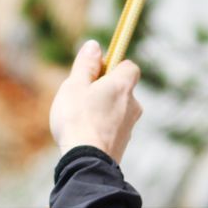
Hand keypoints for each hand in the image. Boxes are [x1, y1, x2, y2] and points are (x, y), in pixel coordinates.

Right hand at [49, 39, 143, 161]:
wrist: (86, 162)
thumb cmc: (77, 120)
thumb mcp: (75, 86)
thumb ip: (85, 65)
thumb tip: (94, 46)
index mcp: (122, 86)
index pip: (129, 66)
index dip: (113, 65)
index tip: (96, 70)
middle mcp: (133, 105)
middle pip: (122, 89)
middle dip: (105, 90)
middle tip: (82, 96)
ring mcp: (129, 127)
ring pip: (117, 111)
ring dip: (103, 110)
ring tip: (80, 119)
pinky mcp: (123, 145)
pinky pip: (113, 129)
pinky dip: (102, 128)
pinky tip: (84, 135)